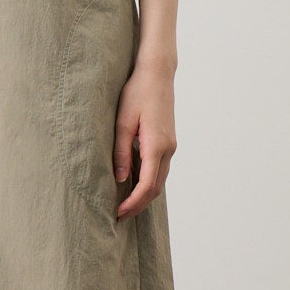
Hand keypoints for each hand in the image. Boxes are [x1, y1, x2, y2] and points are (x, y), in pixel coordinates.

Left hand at [113, 63, 175, 219]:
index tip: (118, 212)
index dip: (133, 203)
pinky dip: (148, 181)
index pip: (147, 185)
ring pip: (159, 180)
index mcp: (157, 145)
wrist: (157, 74)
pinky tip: (133, 184)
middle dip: (138, 204)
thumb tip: (121, 179)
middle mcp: (168, 149)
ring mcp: (171, 146)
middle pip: (156, 188)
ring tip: (124, 204)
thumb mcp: (122, 122)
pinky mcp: (168, 141)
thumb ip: (121, 152)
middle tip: (118, 215)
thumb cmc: (137, 93)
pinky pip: (160, 169)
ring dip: (143, 195)